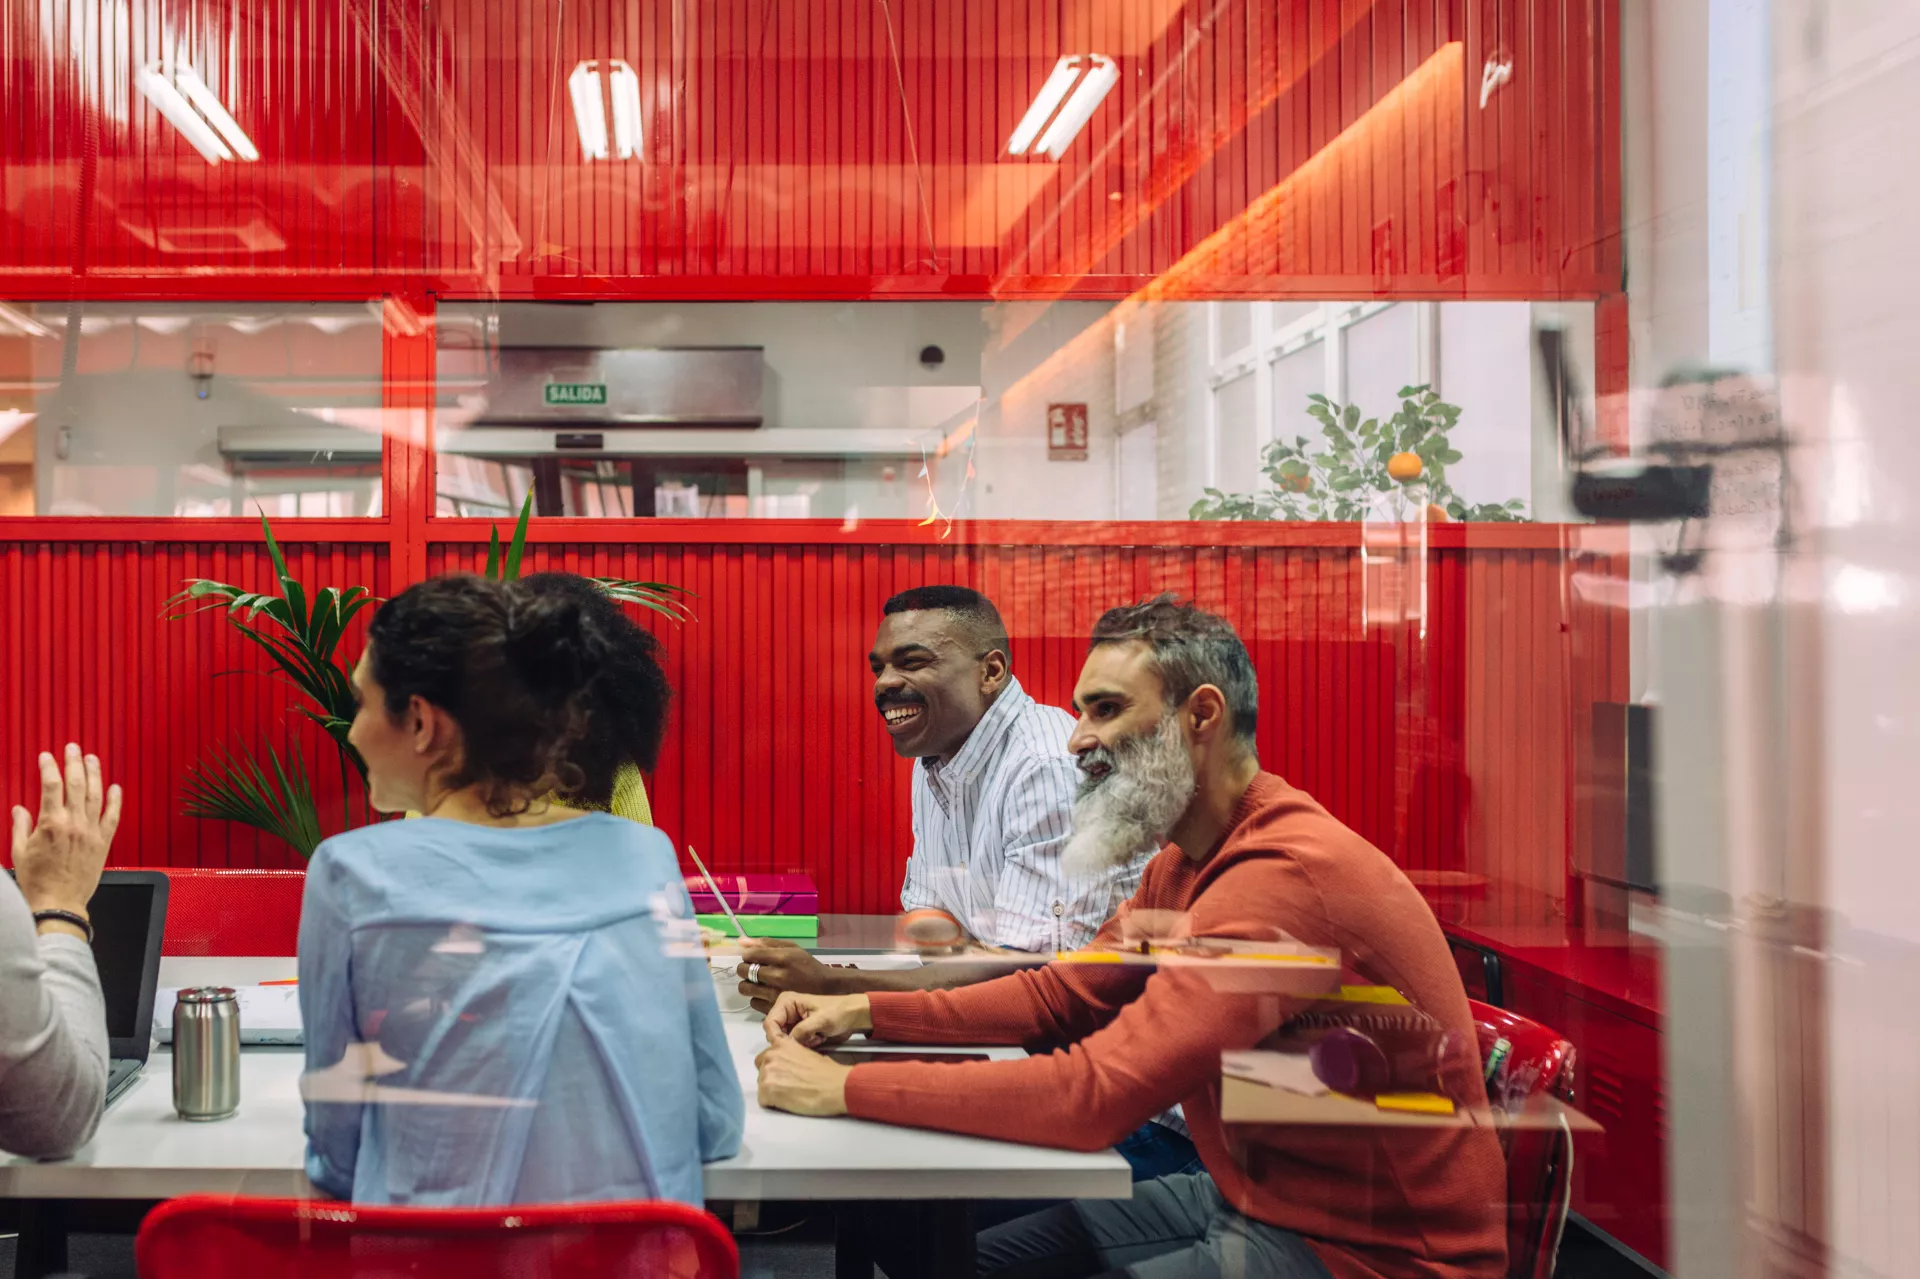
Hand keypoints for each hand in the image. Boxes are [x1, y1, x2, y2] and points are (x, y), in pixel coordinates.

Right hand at [12, 745, 121, 931]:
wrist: (59, 903)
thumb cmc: (38, 881)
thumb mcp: (19, 852)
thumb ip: (20, 827)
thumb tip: (20, 809)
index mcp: (51, 823)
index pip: (51, 786)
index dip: (49, 768)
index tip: (46, 757)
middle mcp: (74, 823)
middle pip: (77, 784)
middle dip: (74, 763)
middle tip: (72, 748)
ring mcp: (91, 831)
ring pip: (96, 795)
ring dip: (95, 774)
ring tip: (92, 759)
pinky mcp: (103, 842)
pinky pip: (113, 816)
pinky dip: (115, 800)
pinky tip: (115, 787)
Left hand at [736, 939, 840, 1011]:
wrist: (825, 989)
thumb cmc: (807, 966)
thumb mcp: (792, 948)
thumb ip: (767, 943)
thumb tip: (741, 942)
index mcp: (783, 958)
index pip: (751, 954)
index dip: (747, 955)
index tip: (752, 957)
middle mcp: (778, 976)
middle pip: (744, 971)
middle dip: (744, 968)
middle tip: (753, 969)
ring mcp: (776, 994)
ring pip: (745, 988)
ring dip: (748, 984)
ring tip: (757, 982)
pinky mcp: (775, 1008)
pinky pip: (753, 1002)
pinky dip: (757, 997)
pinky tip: (766, 993)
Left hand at [755, 1037, 851, 1116]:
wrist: (835, 1087)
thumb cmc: (828, 1073)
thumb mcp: (808, 1054)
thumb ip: (792, 1056)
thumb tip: (790, 1065)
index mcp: (782, 1044)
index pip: (765, 1050)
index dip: (771, 1063)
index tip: (776, 1070)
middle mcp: (771, 1055)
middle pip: (760, 1069)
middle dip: (771, 1077)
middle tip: (787, 1085)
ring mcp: (767, 1073)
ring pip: (761, 1085)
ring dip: (772, 1091)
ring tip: (791, 1094)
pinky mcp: (766, 1091)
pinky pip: (763, 1100)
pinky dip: (773, 1104)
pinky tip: (788, 1102)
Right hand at [762, 990, 871, 1049]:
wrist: (852, 1014)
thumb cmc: (838, 1012)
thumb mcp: (820, 1021)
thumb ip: (801, 1031)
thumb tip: (788, 1044)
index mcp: (786, 1001)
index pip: (770, 1023)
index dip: (777, 1037)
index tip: (790, 1047)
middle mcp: (785, 1010)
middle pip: (776, 1033)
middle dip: (792, 1041)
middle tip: (809, 1041)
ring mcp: (791, 1020)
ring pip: (786, 1040)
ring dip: (800, 1043)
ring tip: (816, 1038)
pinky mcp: (798, 1029)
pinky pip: (794, 1042)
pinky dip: (805, 1044)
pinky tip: (817, 1039)